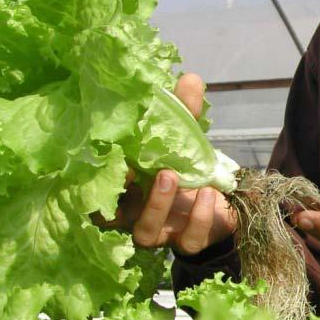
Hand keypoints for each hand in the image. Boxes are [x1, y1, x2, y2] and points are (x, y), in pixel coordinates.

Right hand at [93, 73, 236, 254]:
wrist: (223, 198)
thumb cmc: (189, 167)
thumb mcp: (186, 138)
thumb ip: (186, 113)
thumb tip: (189, 78)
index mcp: (124, 185)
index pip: (96, 186)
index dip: (96, 175)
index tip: (110, 153)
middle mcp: (133, 212)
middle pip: (110, 216)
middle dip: (120, 192)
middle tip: (137, 166)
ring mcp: (159, 230)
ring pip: (144, 232)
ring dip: (156, 204)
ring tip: (171, 175)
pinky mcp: (186, 241)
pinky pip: (186, 240)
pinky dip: (197, 217)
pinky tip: (206, 193)